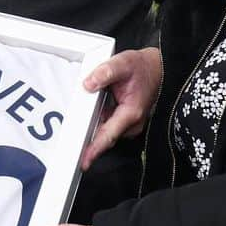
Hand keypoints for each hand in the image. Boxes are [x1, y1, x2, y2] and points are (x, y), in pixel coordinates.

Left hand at [81, 47, 162, 168]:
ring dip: (91, 129)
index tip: (84, 162)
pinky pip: (107, 125)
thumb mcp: (123, 63)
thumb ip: (105, 72)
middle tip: (68, 148)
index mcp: (130, 113)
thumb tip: (88, 84)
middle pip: (104, 137)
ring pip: (105, 131)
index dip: (94, 149)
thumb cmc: (141, 67)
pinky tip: (88, 115)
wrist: (157, 68)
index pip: (108, 135)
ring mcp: (129, 124)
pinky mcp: (125, 121)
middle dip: (87, 142)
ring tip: (75, 128)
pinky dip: (97, 122)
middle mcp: (131, 123)